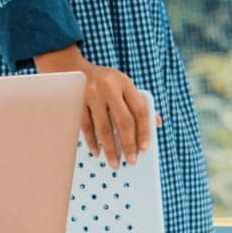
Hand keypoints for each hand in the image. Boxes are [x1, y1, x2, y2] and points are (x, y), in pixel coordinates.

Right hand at [32, 45, 152, 168]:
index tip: (145, 148)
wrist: (74, 69)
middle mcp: (109, 89)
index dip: (144, 130)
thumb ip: (140, 102)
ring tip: (114, 163)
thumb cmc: (107, 81)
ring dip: (110, 148)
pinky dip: (92, 141)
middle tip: (132, 161)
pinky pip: (86, 127)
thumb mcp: (125, 85)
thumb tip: (157, 124)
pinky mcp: (78, 103)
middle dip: (128, 144)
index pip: (139, 109)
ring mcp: (92, 96)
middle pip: (122, 121)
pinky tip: (98, 152)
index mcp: (125, 83)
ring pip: (103, 127)